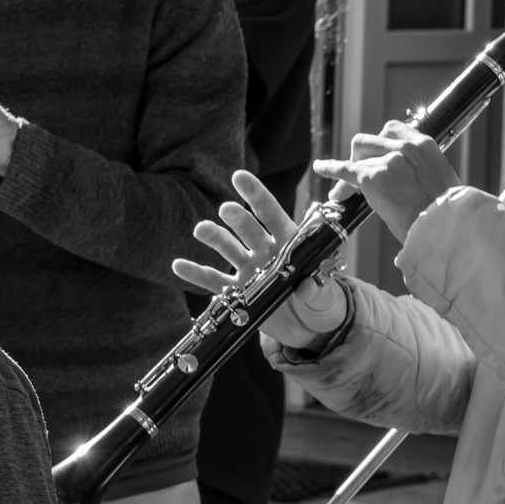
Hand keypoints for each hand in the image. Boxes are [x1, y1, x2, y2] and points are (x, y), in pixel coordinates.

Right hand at [173, 170, 348, 351]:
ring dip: (214, 238)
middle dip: (237, 218)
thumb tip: (308, 286)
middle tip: (227, 210)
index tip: (239, 177)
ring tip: (200, 229)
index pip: (272, 214)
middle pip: (248, 229)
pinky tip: (178, 265)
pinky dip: (196, 275)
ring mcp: (249, 270)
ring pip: (228, 249)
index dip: (256, 195)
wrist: (310, 326)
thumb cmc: (324, 302)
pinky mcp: (237, 292)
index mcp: (290, 242)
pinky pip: (214, 282)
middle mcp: (265, 250)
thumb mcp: (327, 297)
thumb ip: (318, 290)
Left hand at [314, 120, 457, 242]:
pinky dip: (329, 168)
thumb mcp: (441, 180)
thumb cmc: (445, 214)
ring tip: (344, 191)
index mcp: (424, 145)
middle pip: (368, 141)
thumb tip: (406, 179)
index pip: (392, 129)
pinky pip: (344, 169)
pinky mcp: (371, 177)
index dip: (379, 143)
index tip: (375, 154)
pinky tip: (320, 168)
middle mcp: (404, 147)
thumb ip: (420, 170)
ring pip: (357, 159)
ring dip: (351, 173)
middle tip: (359, 176)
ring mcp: (387, 161)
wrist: (443, 230)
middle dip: (361, 157)